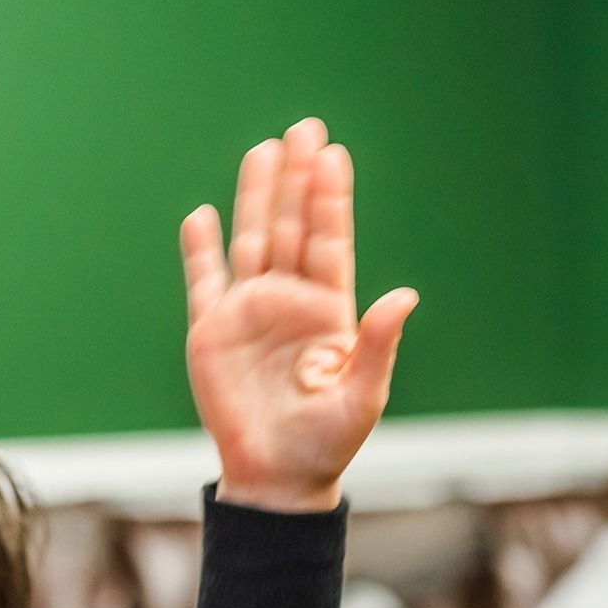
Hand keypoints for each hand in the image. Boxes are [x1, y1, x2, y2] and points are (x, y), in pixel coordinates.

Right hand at [183, 117, 419, 511]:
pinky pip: (204, 281)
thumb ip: (378, 343)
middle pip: (292, 228)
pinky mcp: (211, 332)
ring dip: (256, 197)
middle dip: (298, 180)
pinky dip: (201, 250)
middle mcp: (289, 302)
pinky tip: (203, 215)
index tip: (334, 156)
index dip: (331, 201)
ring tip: (263, 150)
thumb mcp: (362, 395)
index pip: (330, 243)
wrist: (277, 478)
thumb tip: (405, 294)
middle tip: (305, 128)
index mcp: (329, 312)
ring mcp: (249, 313)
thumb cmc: (327, 443)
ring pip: (252, 241)